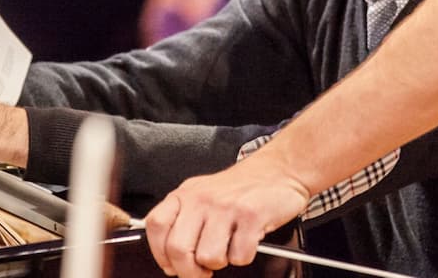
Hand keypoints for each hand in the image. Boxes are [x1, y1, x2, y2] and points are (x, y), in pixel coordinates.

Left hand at [142, 154, 310, 277]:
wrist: (280, 170)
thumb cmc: (243, 188)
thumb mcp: (204, 194)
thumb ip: (185, 221)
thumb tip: (171, 260)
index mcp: (186, 194)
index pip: (156, 226)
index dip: (160, 254)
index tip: (171, 266)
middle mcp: (202, 199)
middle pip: (178, 249)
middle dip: (190, 272)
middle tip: (201, 272)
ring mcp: (226, 207)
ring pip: (208, 257)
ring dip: (220, 263)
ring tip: (228, 249)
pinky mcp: (251, 216)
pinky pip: (239, 255)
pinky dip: (244, 257)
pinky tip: (247, 241)